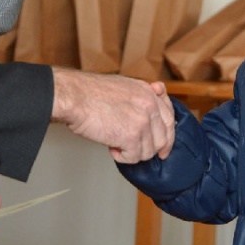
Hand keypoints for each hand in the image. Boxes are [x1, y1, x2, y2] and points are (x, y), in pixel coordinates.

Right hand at [51, 69, 174, 162]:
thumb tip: (146, 113)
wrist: (75, 96)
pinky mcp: (131, 137)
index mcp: (148, 92)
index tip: (164, 146)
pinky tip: (112, 148)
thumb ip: (140, 97)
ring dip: (132, 152)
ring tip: (116, 143)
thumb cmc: (90, 92)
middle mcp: (149, 106)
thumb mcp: (123, 86)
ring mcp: (142, 121)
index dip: (168, 135)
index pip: (169, 117)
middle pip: (163, 138)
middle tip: (138, 153)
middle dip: (152, 149)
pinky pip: (134, 157)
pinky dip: (122, 157)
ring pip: (148, 151)